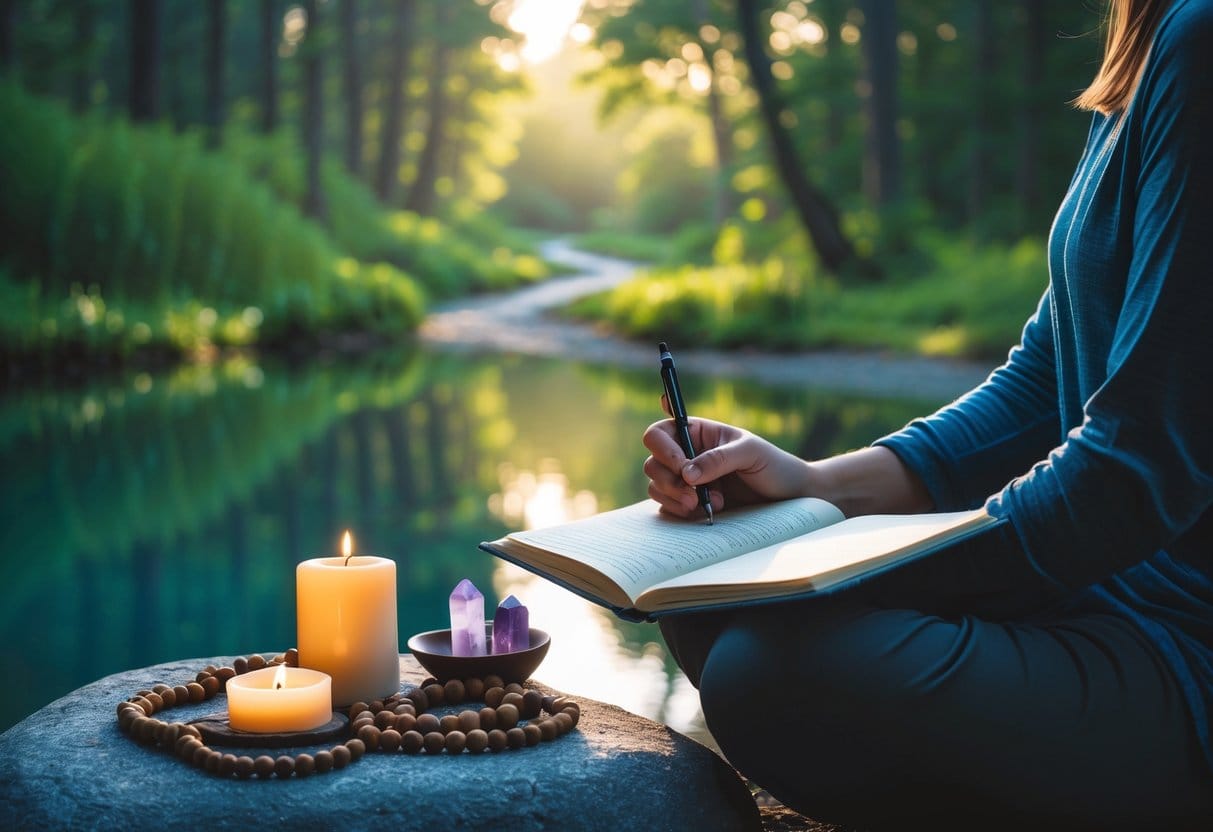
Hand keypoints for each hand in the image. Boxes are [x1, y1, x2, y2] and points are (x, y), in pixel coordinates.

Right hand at [642, 412, 813, 518]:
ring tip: (711, 505)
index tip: (682, 466)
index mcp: (698, 433)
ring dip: (677, 499)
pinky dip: (681, 511)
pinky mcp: (690, 503)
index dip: (663, 449)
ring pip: (657, 486)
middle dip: (670, 481)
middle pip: (653, 463)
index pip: (660, 433)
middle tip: (695, 496)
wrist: (790, 495)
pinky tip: (707, 513)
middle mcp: (687, 455)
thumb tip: (687, 473)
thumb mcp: (750, 452)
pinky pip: (668, 507)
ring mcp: (687, 481)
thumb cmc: (773, 465)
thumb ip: (718, 459)